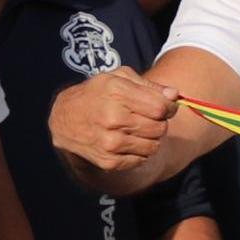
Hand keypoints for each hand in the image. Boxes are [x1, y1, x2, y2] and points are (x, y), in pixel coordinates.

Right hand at [50, 69, 180, 178]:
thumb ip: (149, 86)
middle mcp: (112, 118)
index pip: (160, 107)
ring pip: (153, 146)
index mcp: (116, 92)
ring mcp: (110, 142)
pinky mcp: (108, 161)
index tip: (165, 107)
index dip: (169, 107)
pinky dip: (140, 152)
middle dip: (159, 122)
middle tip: (146, 118)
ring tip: (136, 129)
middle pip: (159, 127)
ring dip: (150, 138)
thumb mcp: (118, 78)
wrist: (64, 120)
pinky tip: (128, 141)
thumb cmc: (97, 94)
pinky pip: (141, 160)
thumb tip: (174, 96)